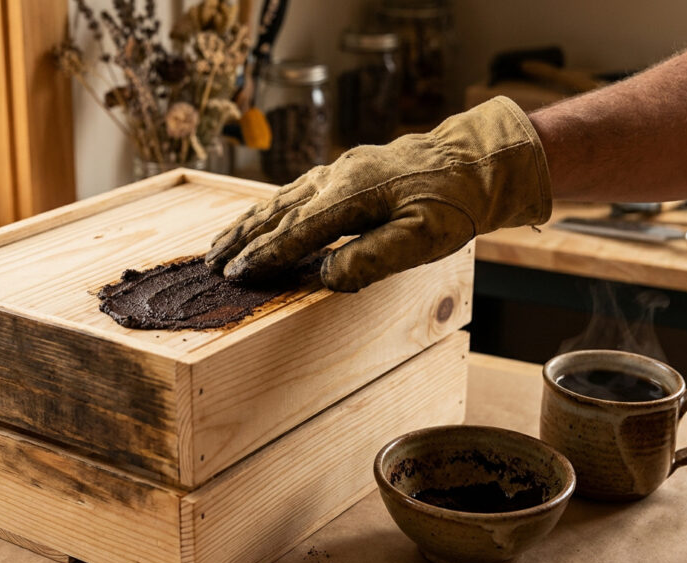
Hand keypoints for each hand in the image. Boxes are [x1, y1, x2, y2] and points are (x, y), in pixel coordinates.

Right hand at [206, 97, 552, 291]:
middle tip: (212, 262)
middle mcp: (337, 177)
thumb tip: (326, 276)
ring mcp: (339, 170)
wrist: (474, 162)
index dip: (265, 255)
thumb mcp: (423, 240)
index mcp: (353, 195)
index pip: (297, 230)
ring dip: (249, 222)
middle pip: (278, 211)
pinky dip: (270, 208)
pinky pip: (296, 190)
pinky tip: (260, 217)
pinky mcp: (346, 170)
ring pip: (282, 198)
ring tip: (221, 242)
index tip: (236, 274)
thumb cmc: (453, 204)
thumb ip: (373, 258)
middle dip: (243, 238)